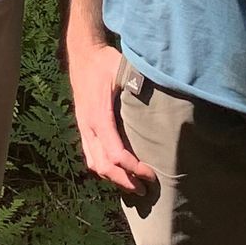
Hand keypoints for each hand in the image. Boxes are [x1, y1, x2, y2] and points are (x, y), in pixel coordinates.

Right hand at [65, 30, 157, 199]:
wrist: (83, 54)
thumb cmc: (106, 62)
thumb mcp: (123, 69)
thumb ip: (138, 83)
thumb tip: (162, 95)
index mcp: (99, 116)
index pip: (116, 154)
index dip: (133, 169)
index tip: (151, 174)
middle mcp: (88, 126)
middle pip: (103, 166)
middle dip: (124, 181)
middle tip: (144, 189)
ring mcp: (83, 128)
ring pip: (94, 163)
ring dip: (113, 179)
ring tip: (133, 186)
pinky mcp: (83, 127)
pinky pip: (90, 155)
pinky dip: (103, 169)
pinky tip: (117, 172)